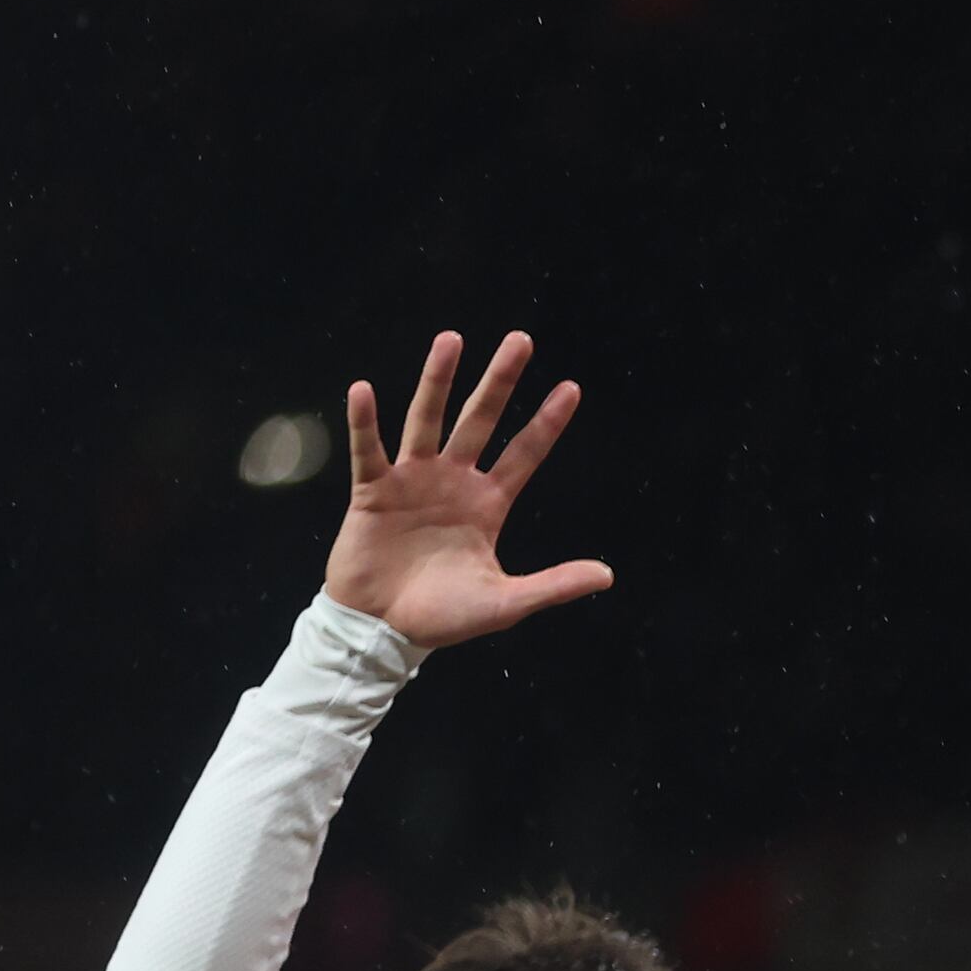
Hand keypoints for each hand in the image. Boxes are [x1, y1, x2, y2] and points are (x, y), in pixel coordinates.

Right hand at [321, 331, 611, 648]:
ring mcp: (412, 482)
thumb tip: (607, 575)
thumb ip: (553, 585)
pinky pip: (370, 451)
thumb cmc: (444, 618)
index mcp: (488, 504)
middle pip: (481, 421)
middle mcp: (453, 482)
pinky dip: (365, 423)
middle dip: (500, 382)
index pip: (524, 454)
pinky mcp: (372, 492)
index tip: (571, 388)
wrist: (384, 631)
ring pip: (428, 420)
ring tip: (452, 340)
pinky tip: (364, 390)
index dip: (546, 423)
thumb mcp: (506, 603)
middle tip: (521, 339)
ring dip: (438, 381)